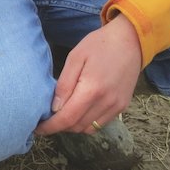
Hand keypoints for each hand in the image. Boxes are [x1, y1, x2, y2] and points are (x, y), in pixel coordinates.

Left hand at [34, 14, 142, 136]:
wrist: (130, 40)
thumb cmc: (100, 45)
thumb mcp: (76, 57)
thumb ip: (64, 84)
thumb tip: (54, 108)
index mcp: (92, 89)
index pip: (67, 118)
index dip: (51, 127)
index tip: (38, 128)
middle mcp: (106, 102)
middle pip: (77, 126)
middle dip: (60, 126)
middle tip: (49, 117)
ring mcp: (116, 106)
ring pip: (88, 129)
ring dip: (73, 125)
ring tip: (64, 113)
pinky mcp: (122, 106)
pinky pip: (101, 124)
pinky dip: (87, 122)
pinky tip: (80, 110)